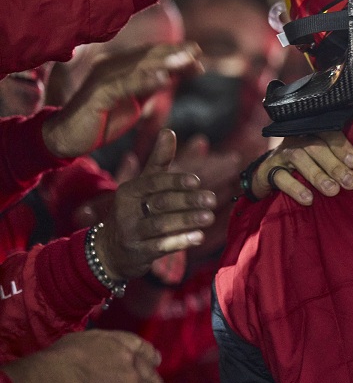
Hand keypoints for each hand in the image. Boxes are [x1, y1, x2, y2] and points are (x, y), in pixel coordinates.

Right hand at [2, 329, 166, 382]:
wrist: (61, 379)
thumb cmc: (59, 361)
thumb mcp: (79, 341)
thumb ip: (93, 347)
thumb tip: (86, 355)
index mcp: (119, 345)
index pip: (141, 348)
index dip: (150, 356)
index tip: (156, 361)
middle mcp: (132, 363)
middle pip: (151, 377)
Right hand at [42, 43, 200, 159]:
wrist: (67, 137)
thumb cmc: (103, 118)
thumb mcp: (134, 100)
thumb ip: (152, 85)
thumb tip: (177, 73)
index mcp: (120, 67)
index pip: (151, 55)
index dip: (174, 52)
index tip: (198, 52)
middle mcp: (111, 67)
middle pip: (147, 56)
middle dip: (174, 52)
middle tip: (197, 50)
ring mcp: (104, 78)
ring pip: (139, 66)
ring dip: (164, 62)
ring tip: (186, 60)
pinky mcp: (98, 94)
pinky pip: (124, 85)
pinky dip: (144, 80)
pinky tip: (164, 79)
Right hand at [94, 129, 216, 281]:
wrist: (110, 250)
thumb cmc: (135, 210)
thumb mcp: (143, 185)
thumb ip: (158, 160)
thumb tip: (169, 130)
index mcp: (129, 191)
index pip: (152, 183)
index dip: (174, 181)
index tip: (197, 181)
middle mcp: (126, 211)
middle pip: (160, 203)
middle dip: (187, 201)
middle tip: (212, 199)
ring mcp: (131, 233)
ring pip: (161, 225)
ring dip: (187, 220)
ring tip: (209, 217)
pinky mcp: (138, 252)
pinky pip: (160, 247)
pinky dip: (180, 241)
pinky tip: (199, 237)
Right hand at [251, 131, 352, 204]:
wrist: (268, 174)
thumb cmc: (303, 167)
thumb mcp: (320, 161)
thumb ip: (337, 163)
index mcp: (313, 134)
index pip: (329, 133)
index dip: (342, 146)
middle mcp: (297, 140)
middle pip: (316, 146)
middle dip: (335, 165)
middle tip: (350, 182)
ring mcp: (282, 153)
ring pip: (299, 158)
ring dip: (318, 175)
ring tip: (332, 190)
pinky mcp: (269, 170)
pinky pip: (281, 177)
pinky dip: (296, 188)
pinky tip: (308, 198)